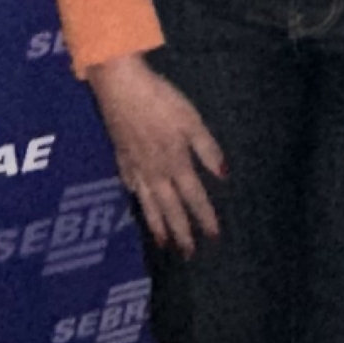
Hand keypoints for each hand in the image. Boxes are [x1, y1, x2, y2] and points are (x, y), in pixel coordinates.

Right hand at [88, 52, 225, 254]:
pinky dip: (136, 197)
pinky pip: (130, 184)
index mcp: (176, 162)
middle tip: (188, 254)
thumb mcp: (191, 120)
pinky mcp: (121, 156)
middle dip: (181, 232)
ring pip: (148, 202)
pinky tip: (137, 201)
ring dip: (157, 224)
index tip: (213, 237)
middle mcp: (156, 171)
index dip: (204, 217)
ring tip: (162, 243)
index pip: (194, 197)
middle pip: (170, 208)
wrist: (120, 88)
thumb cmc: (161, 100)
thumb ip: (207, 149)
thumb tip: (223, 175)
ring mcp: (136, 166)